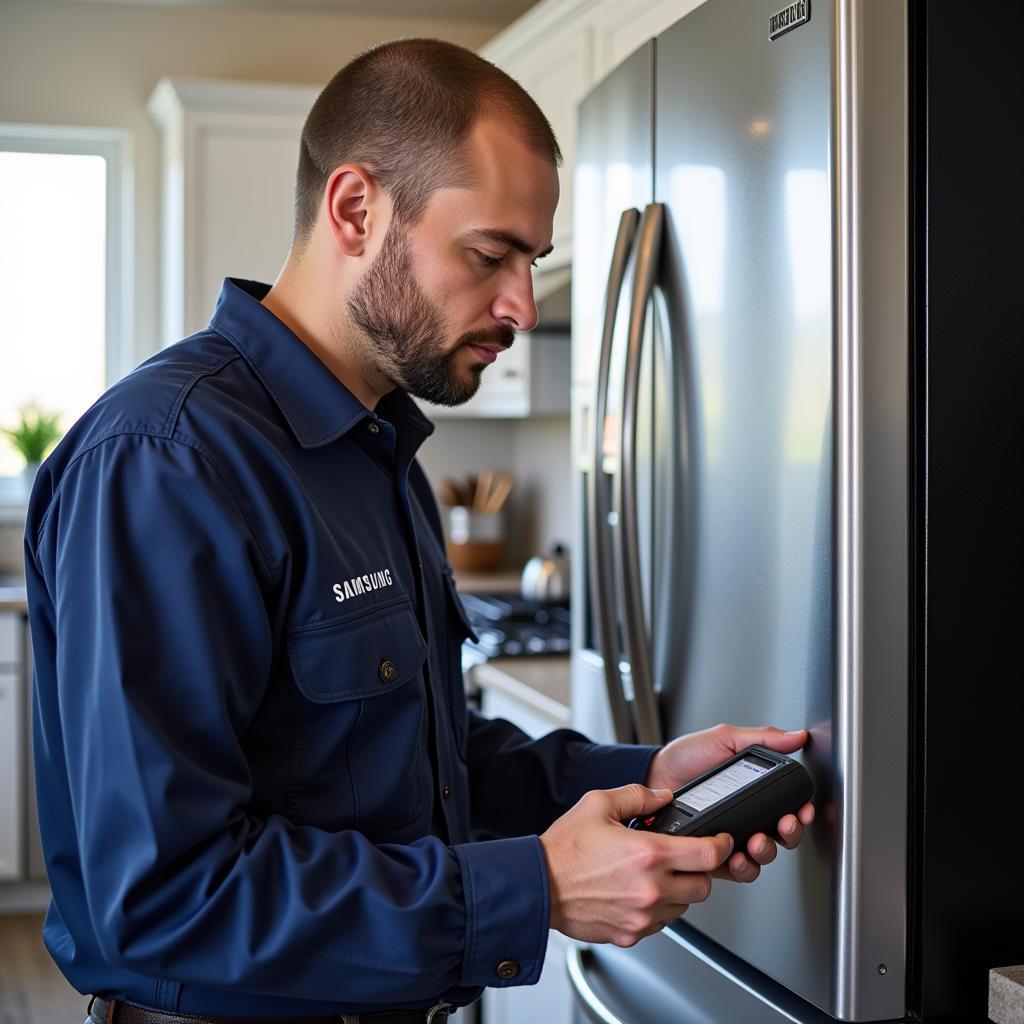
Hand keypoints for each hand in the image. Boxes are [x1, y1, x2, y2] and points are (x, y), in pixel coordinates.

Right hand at [539, 783, 732, 946]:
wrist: (537, 885)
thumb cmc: (564, 849)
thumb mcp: (598, 804)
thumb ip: (638, 795)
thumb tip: (663, 795)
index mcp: (647, 854)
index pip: (709, 855)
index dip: (722, 846)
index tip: (721, 842)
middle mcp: (650, 888)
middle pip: (704, 886)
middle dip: (699, 870)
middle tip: (683, 858)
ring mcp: (642, 916)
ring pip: (683, 906)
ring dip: (678, 890)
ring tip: (653, 875)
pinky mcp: (631, 934)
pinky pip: (661, 923)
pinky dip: (657, 909)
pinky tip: (637, 892)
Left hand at [645, 724, 814, 883]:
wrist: (653, 774)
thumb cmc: (686, 757)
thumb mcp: (725, 740)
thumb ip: (761, 738)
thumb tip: (795, 736)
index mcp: (755, 792)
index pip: (788, 808)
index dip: (800, 812)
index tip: (801, 810)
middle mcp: (747, 817)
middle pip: (781, 837)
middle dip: (788, 835)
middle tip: (782, 826)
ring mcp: (730, 837)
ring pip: (761, 857)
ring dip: (765, 852)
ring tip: (756, 842)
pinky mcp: (712, 854)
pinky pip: (734, 870)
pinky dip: (740, 868)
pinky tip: (735, 857)